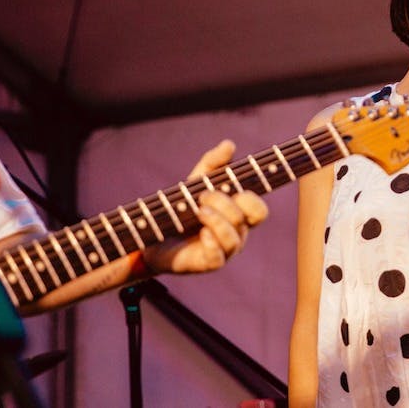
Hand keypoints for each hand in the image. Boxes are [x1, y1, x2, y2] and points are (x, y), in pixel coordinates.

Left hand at [143, 140, 268, 273]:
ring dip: (215, 218)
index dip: (251, 198)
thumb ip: (213, 162)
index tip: (235, 188)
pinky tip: (200, 233)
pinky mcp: (207, 264)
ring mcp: (224, 251)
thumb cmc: (179, 208)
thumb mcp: (195, 181)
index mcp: (237, 216)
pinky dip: (210, 240)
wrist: (150, 235)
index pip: (259, 210)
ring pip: (234, 237)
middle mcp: (236, 234)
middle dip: (227, 202)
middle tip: (203, 196)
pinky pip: (218, 256)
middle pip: (249, 219)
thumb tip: (230, 144)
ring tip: (197, 211)